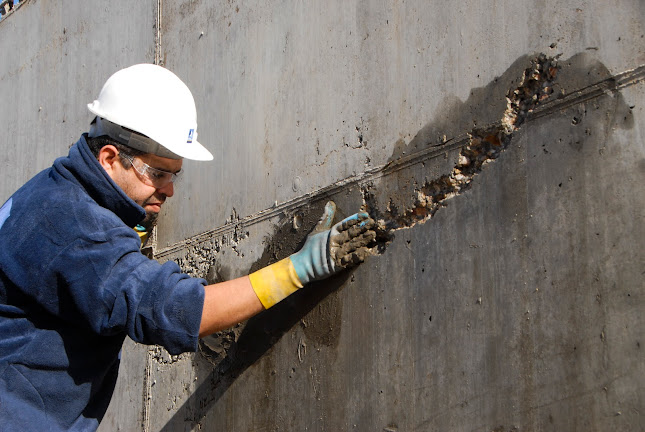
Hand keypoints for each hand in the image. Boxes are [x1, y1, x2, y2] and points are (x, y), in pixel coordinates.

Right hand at [248, 201, 375, 308]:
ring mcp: (336, 252)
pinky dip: (358, 255)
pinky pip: (350, 259)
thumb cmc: (310, 248)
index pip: (345, 224)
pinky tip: (366, 251)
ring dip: (363, 240)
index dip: (355, 219)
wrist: (303, 266)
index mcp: (330, 232)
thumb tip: (329, 204)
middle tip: (373, 223)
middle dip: (362, 228)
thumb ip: (325, 218)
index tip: (365, 215)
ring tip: (373, 234)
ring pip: (352, 244)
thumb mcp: (317, 230)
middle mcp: (334, 241)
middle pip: (351, 233)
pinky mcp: (337, 264)